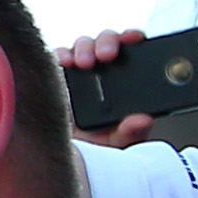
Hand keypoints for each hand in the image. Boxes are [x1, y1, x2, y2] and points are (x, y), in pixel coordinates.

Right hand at [59, 28, 159, 148]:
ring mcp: (77, 72)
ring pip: (82, 45)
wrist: (62, 159)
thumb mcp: (118, 143)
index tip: (135, 38)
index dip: (132, 38)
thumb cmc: (94, 148)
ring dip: (85, 48)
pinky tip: (64, 62)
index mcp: (122, 82)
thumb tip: (144, 120)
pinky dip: (60, 55)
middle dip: (107, 42)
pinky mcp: (54, 76)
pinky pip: (56, 57)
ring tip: (84, 62)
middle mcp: (100, 72)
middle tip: (108, 54)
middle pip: (106, 41)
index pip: (131, 50)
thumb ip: (132, 132)